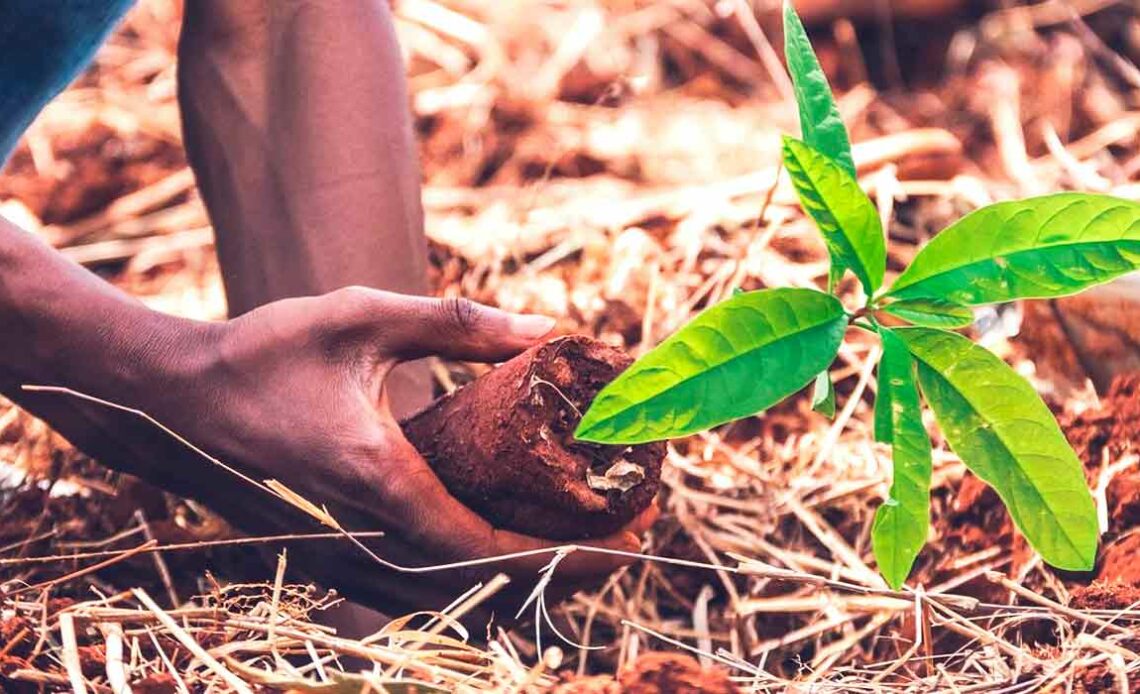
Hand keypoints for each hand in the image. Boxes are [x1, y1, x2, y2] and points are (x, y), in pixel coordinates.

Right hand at [23, 287, 650, 614]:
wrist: (185, 390)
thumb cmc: (265, 350)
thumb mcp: (365, 317)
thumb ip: (458, 323)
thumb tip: (549, 332)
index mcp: (384, 479)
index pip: (488, 544)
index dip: (564, 550)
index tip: (624, 536)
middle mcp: (378, 517)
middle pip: (490, 570)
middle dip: (570, 562)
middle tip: (637, 534)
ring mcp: (368, 523)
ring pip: (467, 568)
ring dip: (537, 556)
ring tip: (600, 529)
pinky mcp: (364, 510)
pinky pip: (442, 546)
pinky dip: (496, 542)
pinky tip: (529, 516)